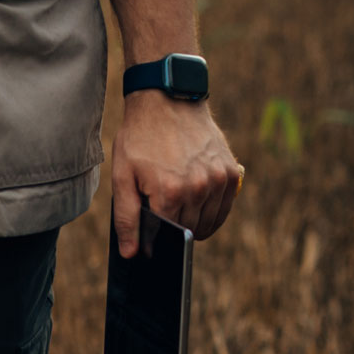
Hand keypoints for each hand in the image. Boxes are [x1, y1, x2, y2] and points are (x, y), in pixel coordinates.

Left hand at [112, 92, 241, 257]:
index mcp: (169, 192)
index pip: (166, 236)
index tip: (150, 231)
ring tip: (178, 199)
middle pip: (188, 231)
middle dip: (174, 226)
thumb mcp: (122, 175)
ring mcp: (218, 180)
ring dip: (194, 220)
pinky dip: (212, 210)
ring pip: (208, 223)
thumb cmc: (140, 137)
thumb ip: (127, 218)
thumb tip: (131, 254)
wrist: (167, 99)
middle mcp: (198, 188)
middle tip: (161, 205)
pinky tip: (197, 197)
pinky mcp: (231, 173)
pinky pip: (224, 208)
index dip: (155, 237)